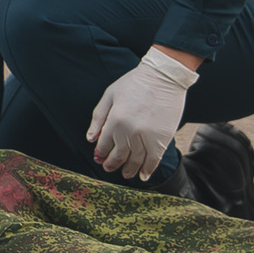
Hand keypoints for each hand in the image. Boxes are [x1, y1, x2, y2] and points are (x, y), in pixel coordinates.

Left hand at [87, 47, 199, 181]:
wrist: (163, 77)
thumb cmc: (134, 83)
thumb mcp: (110, 95)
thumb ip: (98, 118)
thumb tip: (90, 139)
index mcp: (114, 120)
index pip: (104, 145)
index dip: (101, 153)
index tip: (100, 158)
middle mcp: (129, 131)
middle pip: (119, 156)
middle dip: (112, 164)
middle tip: (110, 168)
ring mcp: (146, 136)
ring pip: (135, 160)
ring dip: (129, 169)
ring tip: (126, 174)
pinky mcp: (162, 139)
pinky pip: (153, 160)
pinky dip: (148, 169)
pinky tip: (143, 175)